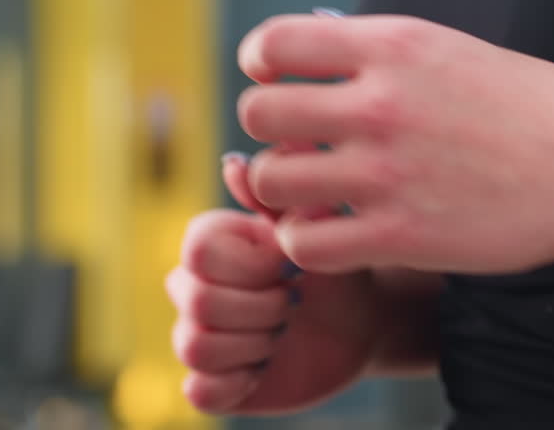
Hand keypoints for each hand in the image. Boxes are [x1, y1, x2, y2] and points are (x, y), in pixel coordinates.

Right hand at [168, 157, 385, 415]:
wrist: (359, 321)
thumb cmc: (335, 265)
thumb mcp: (316, 228)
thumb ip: (277, 198)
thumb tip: (234, 163)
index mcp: (211, 243)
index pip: (199, 251)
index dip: (252, 264)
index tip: (290, 264)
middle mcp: (194, 286)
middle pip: (199, 302)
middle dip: (263, 307)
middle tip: (293, 303)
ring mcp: (199, 335)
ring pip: (196, 347)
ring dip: (255, 344)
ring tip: (283, 333)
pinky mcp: (211, 382)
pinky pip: (199, 390)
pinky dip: (238, 383)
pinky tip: (266, 366)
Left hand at [236, 13, 553, 274]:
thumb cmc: (531, 106)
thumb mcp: (453, 51)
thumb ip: (383, 53)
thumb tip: (317, 53)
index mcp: (395, 46)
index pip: (274, 42)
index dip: (262, 63)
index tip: (278, 80)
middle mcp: (381, 104)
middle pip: (259, 112)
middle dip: (267, 130)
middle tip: (295, 145)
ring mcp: (388, 172)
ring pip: (269, 179)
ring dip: (280, 189)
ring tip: (310, 194)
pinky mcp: (401, 235)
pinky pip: (304, 244)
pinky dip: (305, 243)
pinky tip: (332, 235)